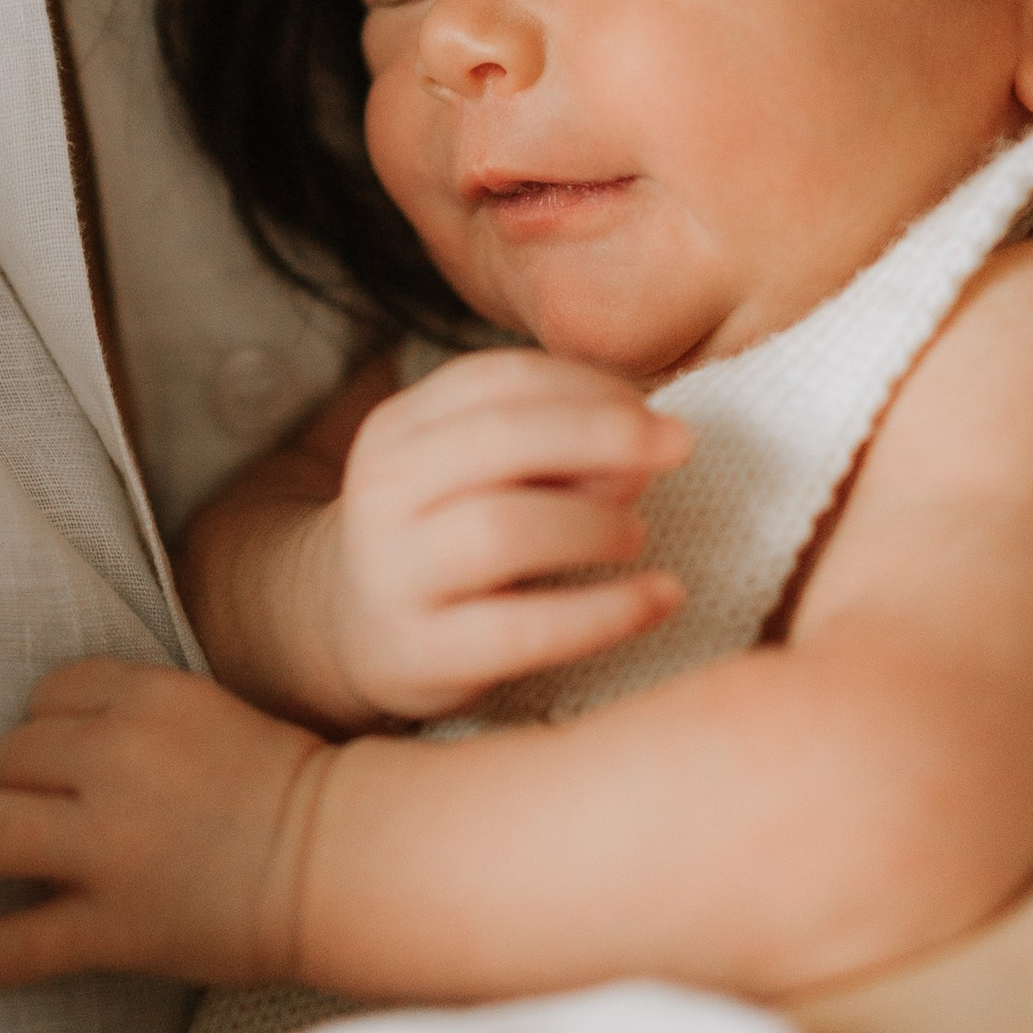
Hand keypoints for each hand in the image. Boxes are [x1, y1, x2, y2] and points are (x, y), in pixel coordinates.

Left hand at [0, 662, 331, 991]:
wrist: (344, 860)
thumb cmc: (280, 786)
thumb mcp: (205, 711)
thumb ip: (127, 713)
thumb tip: (29, 731)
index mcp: (149, 699)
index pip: (51, 693)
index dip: (51, 726)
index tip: (76, 755)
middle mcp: (119, 763)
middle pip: (12, 749)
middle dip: (14, 777)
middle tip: (54, 811)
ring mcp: (110, 848)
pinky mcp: (114, 925)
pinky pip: (15, 941)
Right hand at [305, 347, 687, 722]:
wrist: (355, 630)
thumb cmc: (447, 534)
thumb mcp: (480, 473)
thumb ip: (555, 448)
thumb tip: (650, 446)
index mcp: (399, 428)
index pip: (498, 380)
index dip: (587, 386)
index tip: (651, 410)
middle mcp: (383, 491)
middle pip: (499, 439)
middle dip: (602, 435)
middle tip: (677, 447)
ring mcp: (394, 573)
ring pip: (503, 529)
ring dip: (594, 523)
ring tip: (637, 535)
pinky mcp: (422, 652)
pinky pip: (525, 630)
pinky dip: (607, 611)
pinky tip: (660, 597)